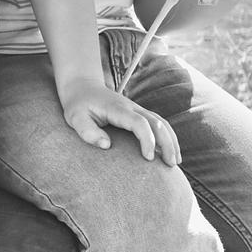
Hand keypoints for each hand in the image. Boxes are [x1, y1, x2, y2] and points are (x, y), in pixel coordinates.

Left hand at [60, 80, 180, 165]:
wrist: (82, 86)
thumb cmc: (78, 105)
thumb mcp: (76, 118)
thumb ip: (88, 132)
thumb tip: (107, 146)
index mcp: (117, 109)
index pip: (139, 123)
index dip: (147, 140)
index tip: (149, 158)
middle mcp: (131, 107)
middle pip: (157, 123)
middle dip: (167, 143)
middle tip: (171, 165)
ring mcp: (137, 109)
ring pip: (161, 122)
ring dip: (171, 141)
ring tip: (175, 162)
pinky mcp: (138, 113)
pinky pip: (158, 123)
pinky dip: (167, 136)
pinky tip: (170, 152)